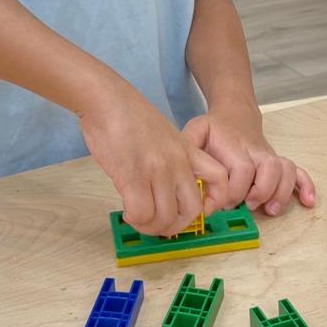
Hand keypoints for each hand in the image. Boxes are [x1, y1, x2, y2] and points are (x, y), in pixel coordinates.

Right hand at [79, 82, 229, 236]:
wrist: (106, 98)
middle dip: (175, 226)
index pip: (220, 179)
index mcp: (187, 150)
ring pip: (165, 218)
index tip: (190, 208)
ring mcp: (156, 170)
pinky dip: (135, 220)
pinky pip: (141, 214)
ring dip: (151, 227)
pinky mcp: (132, 176)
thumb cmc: (127, 114)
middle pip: (192, 210)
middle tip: (158, 224)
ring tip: (139, 218)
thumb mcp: (163, 134)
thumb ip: (170, 158)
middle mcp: (176, 162)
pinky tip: (127, 211)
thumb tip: (165, 188)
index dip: (211, 202)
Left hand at [183, 104, 315, 216]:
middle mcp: (255, 150)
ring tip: (270, 209)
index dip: (235, 190)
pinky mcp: (279, 163)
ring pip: (286, 170)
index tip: (222, 204)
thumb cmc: (213, 129)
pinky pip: (298, 172)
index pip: (241, 168)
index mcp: (234, 145)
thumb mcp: (196, 131)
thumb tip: (184, 175)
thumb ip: (188, 148)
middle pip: (269, 168)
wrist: (235, 114)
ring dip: (282, 192)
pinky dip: (306, 186)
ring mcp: (270, 156)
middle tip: (248, 205)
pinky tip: (307, 202)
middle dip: (260, 191)